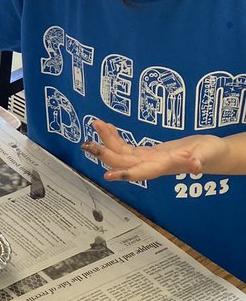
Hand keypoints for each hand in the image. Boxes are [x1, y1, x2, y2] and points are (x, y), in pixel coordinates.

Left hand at [84, 119, 207, 181]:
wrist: (213, 153)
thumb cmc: (211, 153)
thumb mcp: (207, 154)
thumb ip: (200, 160)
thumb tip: (195, 166)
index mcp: (164, 167)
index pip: (142, 173)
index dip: (124, 174)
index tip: (107, 175)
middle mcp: (152, 165)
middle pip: (124, 162)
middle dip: (105, 153)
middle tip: (88, 143)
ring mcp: (148, 159)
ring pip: (122, 153)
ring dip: (107, 141)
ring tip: (95, 124)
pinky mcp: (148, 153)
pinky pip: (127, 147)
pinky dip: (116, 138)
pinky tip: (108, 127)